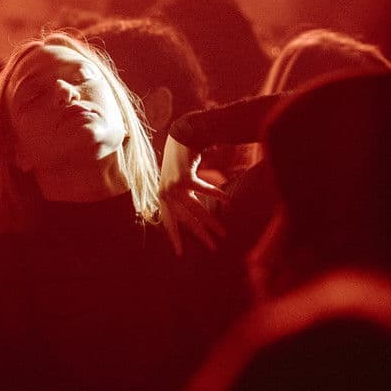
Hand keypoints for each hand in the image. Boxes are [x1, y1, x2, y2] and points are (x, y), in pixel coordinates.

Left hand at [159, 135, 227, 254]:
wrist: (180, 137)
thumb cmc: (181, 161)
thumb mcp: (179, 183)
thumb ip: (183, 199)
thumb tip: (196, 216)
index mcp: (163, 197)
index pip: (169, 223)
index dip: (175, 238)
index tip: (180, 253)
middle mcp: (165, 194)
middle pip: (186, 220)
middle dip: (200, 235)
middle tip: (213, 247)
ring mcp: (173, 186)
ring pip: (195, 210)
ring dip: (210, 222)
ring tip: (222, 232)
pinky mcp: (184, 178)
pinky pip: (203, 190)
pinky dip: (216, 195)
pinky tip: (227, 201)